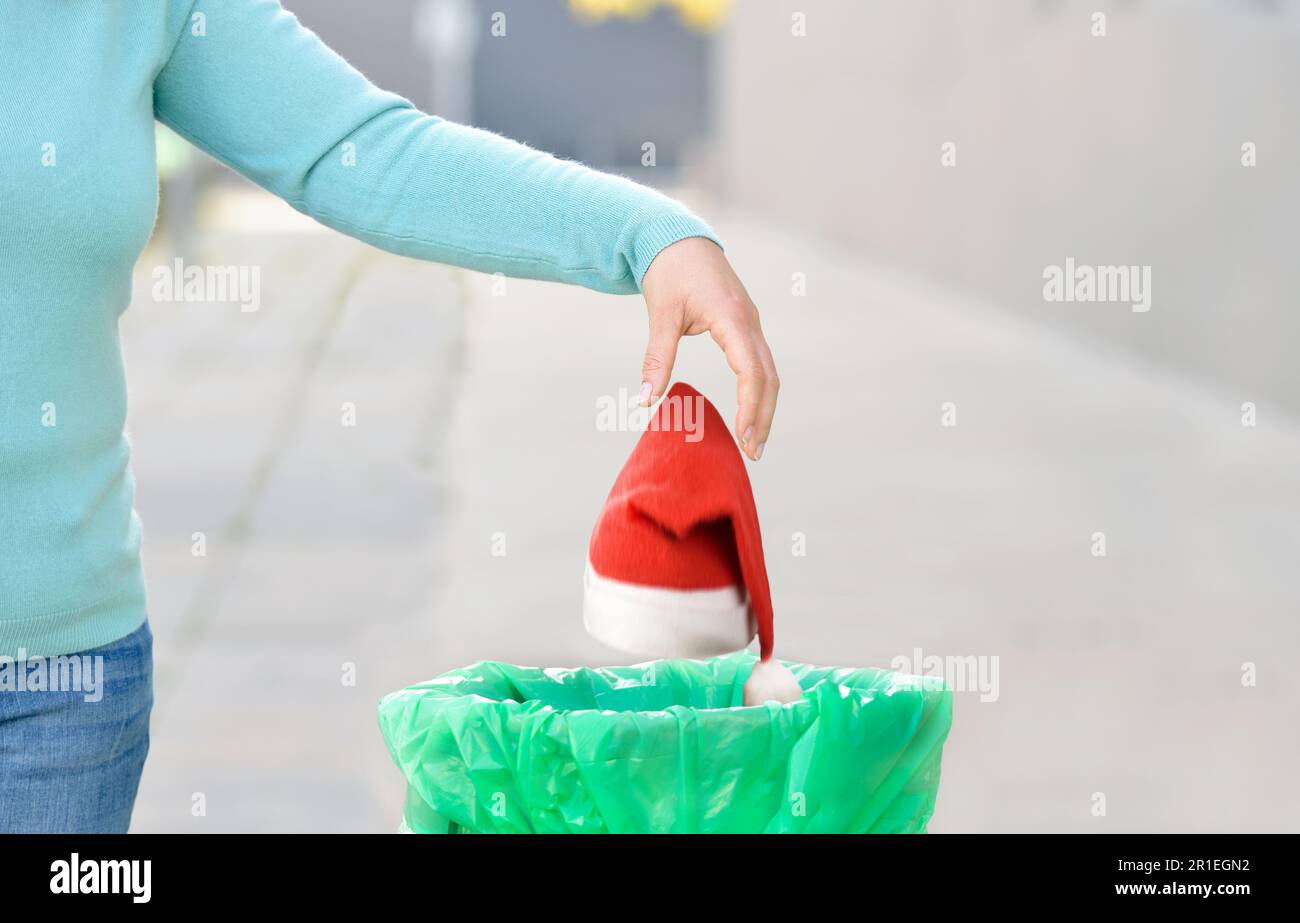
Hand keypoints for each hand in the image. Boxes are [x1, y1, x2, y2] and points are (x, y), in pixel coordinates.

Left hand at [639, 237, 778, 460]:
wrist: (680, 239)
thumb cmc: (670, 273)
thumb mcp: (660, 314)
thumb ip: (656, 357)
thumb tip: (645, 399)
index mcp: (732, 318)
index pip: (751, 372)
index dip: (749, 408)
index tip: (742, 438)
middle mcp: (750, 322)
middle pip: (768, 377)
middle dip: (763, 417)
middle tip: (752, 453)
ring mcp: (751, 324)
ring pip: (769, 372)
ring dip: (763, 408)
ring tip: (753, 442)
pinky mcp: (745, 326)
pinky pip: (760, 364)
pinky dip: (758, 392)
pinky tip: (749, 413)